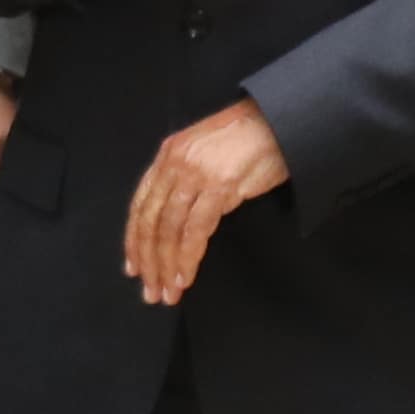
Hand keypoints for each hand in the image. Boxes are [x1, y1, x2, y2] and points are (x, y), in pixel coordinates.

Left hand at [123, 99, 290, 303]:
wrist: (280, 121)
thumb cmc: (249, 138)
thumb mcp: (205, 153)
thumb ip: (187, 180)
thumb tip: (178, 220)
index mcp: (168, 154)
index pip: (141, 204)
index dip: (134, 239)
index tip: (134, 267)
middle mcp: (175, 164)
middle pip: (151, 221)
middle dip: (148, 261)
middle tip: (150, 290)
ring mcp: (195, 175)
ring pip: (169, 230)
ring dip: (167, 266)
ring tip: (168, 292)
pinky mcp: (219, 187)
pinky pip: (195, 231)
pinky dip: (187, 258)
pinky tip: (185, 276)